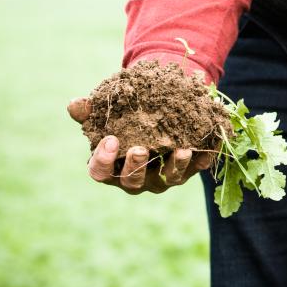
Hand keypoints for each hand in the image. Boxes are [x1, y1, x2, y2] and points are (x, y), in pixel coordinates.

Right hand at [67, 97, 211, 193]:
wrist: (155, 114)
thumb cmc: (124, 119)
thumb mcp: (108, 114)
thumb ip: (91, 111)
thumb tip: (74, 104)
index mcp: (111, 167)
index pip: (100, 172)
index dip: (104, 160)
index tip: (110, 141)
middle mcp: (136, 178)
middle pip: (133, 181)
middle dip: (136, 166)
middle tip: (140, 149)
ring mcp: (162, 176)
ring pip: (168, 178)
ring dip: (176, 166)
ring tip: (182, 150)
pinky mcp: (187, 170)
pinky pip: (198, 167)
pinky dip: (205, 157)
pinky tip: (213, 143)